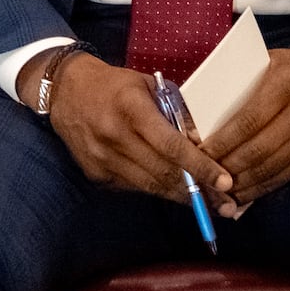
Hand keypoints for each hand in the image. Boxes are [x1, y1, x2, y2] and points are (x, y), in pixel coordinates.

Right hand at [32, 51, 235, 215]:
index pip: (172, 146)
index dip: (201, 167)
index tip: (226, 182)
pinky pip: (133, 186)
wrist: (63, 91)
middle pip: (164, 172)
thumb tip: (205, 142)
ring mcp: (101, 157)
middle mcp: (114, 135)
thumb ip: (174, 112)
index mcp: (131, 108)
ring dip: (181, 197)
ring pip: (150, 186)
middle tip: (227, 203)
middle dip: (200, 190)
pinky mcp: (94, 172)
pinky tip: (174, 191)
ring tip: (208, 205)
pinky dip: (156, 189)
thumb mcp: (148, 86)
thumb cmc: (113, 85)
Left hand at [196, 49, 289, 209]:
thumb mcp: (263, 63)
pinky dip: (260, 188)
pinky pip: (286, 176)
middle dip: (226, 165)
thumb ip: (234, 85)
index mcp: (286, 81)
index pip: (248, 119)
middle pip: (259, 148)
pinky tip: (240, 193)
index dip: (222, 140)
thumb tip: (194, 118)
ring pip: (271, 166)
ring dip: (241, 182)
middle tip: (202, 173)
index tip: (197, 152)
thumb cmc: (289, 68)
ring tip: (215, 188)